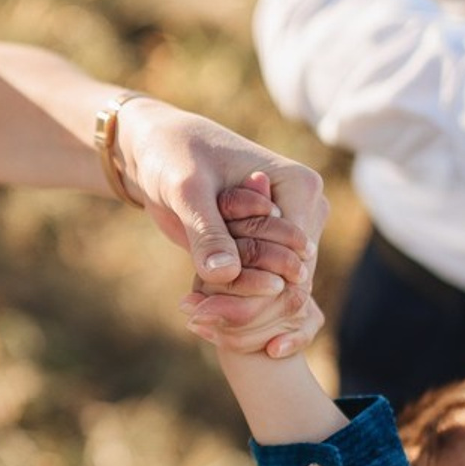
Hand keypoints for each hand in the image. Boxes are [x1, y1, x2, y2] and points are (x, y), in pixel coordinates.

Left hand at [182, 173, 324, 357]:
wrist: (159, 150)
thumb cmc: (174, 156)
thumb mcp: (187, 190)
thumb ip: (207, 231)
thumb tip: (225, 274)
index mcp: (302, 188)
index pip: (297, 260)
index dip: (257, 290)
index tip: (206, 307)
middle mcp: (305, 212)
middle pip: (291, 282)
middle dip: (246, 305)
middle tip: (194, 316)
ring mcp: (288, 233)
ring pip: (278, 291)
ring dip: (238, 308)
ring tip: (192, 313)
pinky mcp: (266, 248)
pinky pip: (261, 288)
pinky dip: (232, 302)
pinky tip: (197, 308)